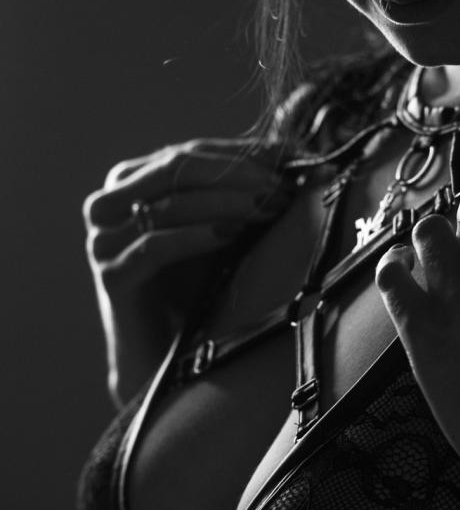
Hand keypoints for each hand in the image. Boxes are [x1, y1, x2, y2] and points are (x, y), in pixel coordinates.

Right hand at [82, 137, 294, 405]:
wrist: (168, 356)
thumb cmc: (198, 286)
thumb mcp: (225, 227)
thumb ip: (248, 189)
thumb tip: (306, 156)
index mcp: (131, 180)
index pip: (191, 152)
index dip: (243, 155)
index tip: (294, 163)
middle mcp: (108, 203)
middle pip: (178, 169)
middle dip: (237, 176)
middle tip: (282, 189)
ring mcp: (104, 239)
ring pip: (169, 203)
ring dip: (226, 203)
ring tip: (269, 209)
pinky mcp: (111, 274)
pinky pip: (155, 246)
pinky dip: (197, 236)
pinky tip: (231, 235)